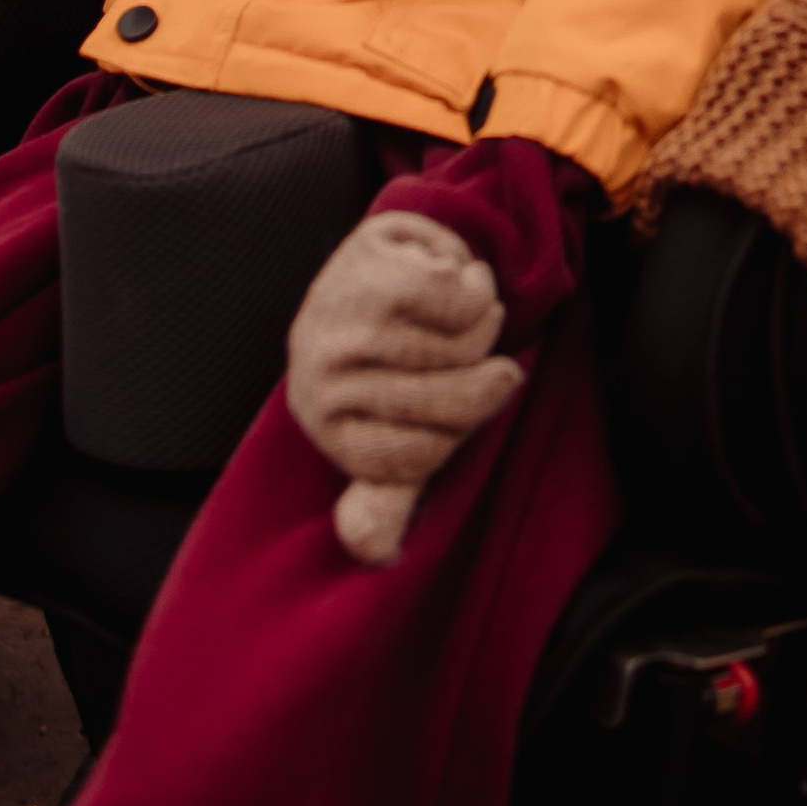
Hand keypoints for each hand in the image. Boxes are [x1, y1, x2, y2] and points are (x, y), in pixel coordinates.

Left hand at [285, 209, 524, 565]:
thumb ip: (387, 495)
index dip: (454, 432)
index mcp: (325, 421)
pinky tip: (454, 276)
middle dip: (484, 379)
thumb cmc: (393, 362)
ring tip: (459, 316)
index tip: (446, 410)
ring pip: (464, 342)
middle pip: (451, 400)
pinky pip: (462, 293)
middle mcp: (323, 368)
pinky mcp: (371, 254)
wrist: (379, 263)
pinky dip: (477, 285)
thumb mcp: (390, 432)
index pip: (422, 456)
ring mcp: (342, 308)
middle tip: (472, 356)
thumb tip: (369, 551)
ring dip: (482, 325)